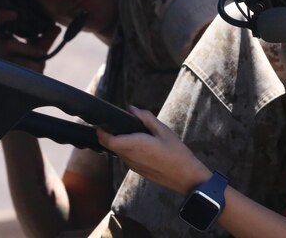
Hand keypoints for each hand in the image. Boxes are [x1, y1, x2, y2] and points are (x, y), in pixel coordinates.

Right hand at [0, 0, 60, 72]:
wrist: (24, 89)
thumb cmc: (27, 65)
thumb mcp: (36, 49)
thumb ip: (45, 38)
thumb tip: (56, 27)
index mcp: (0, 39)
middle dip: (0, 17)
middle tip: (14, 13)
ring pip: (10, 45)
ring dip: (28, 48)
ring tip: (41, 55)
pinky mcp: (3, 70)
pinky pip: (18, 63)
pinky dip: (31, 64)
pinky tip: (39, 65)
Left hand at [96, 106, 210, 194]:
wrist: (184, 176)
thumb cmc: (175, 152)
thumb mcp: (163, 130)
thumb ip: (145, 118)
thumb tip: (132, 109)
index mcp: (134, 145)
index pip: (108, 140)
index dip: (101, 131)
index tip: (102, 121)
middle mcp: (129, 157)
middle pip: (110, 146)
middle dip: (108, 135)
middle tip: (116, 122)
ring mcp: (132, 166)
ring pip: (118, 152)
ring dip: (119, 142)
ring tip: (131, 131)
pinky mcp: (137, 170)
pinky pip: (126, 157)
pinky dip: (127, 149)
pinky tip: (139, 143)